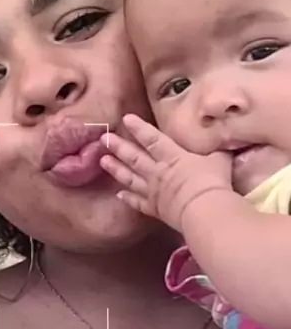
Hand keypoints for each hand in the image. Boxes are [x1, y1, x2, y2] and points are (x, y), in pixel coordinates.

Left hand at [100, 114, 231, 230]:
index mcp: (173, 156)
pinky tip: (119, 194)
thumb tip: (225, 139)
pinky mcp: (155, 209)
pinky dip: (127, 198)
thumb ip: (217, 149)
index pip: (152, 138)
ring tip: (103, 161)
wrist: (205, 209)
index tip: (126, 119)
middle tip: (104, 139)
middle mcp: (158, 171)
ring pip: (130, 178)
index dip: (139, 128)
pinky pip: (137, 203)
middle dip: (119, 146)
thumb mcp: (220, 158)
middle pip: (134, 157)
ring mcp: (154, 191)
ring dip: (116, 169)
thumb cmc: (212, 181)